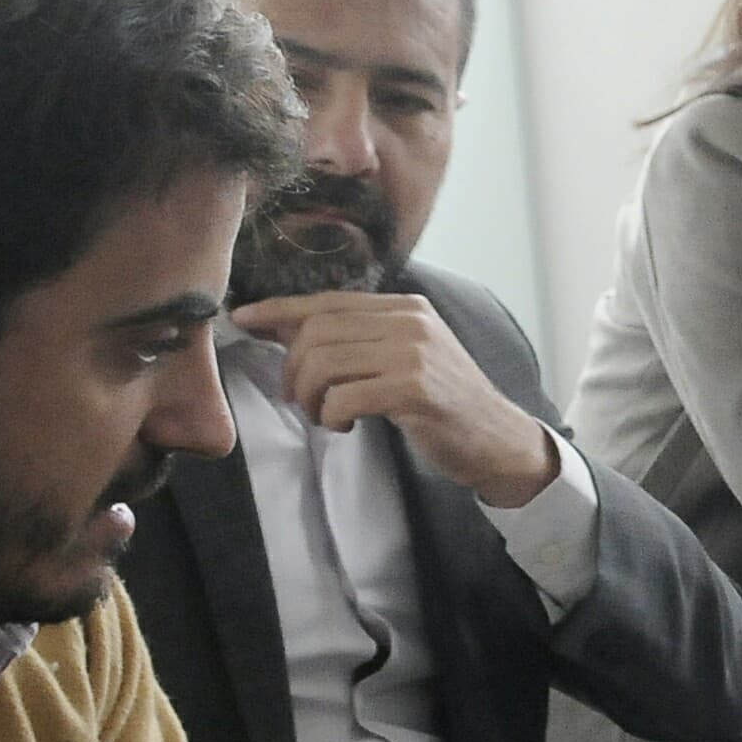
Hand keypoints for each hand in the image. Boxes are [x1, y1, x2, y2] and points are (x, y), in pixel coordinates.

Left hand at [229, 292, 560, 505]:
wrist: (497, 441)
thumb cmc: (442, 404)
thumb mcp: (402, 358)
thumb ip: (355, 340)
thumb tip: (283, 326)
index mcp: (405, 307)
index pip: (326, 301)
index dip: (278, 310)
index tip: (244, 320)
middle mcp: (410, 322)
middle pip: (317, 331)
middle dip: (293, 369)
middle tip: (300, 399)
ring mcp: (414, 353)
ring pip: (324, 362)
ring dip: (311, 396)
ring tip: (325, 415)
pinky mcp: (415, 389)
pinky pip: (344, 396)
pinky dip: (332, 415)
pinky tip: (345, 425)